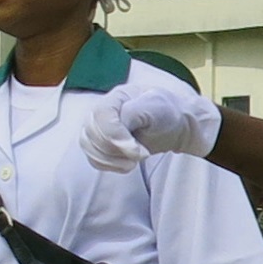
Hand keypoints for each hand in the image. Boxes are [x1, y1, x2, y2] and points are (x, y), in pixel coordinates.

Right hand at [79, 67, 220, 170]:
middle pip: (91, 133)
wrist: (173, 125)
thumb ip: (133, 113)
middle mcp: (102, 112)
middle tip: (142, 154)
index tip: (139, 150)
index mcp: (115, 98)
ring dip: (112, 160)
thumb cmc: (166, 112)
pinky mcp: (100, 145)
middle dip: (116, 150)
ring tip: (135, 160)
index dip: (116, 136)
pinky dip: (110, 166)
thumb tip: (116, 131)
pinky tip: (128, 164)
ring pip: (89, 148)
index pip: (101, 116)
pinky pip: (94, 159)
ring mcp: (98, 128)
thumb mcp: (155, 106)